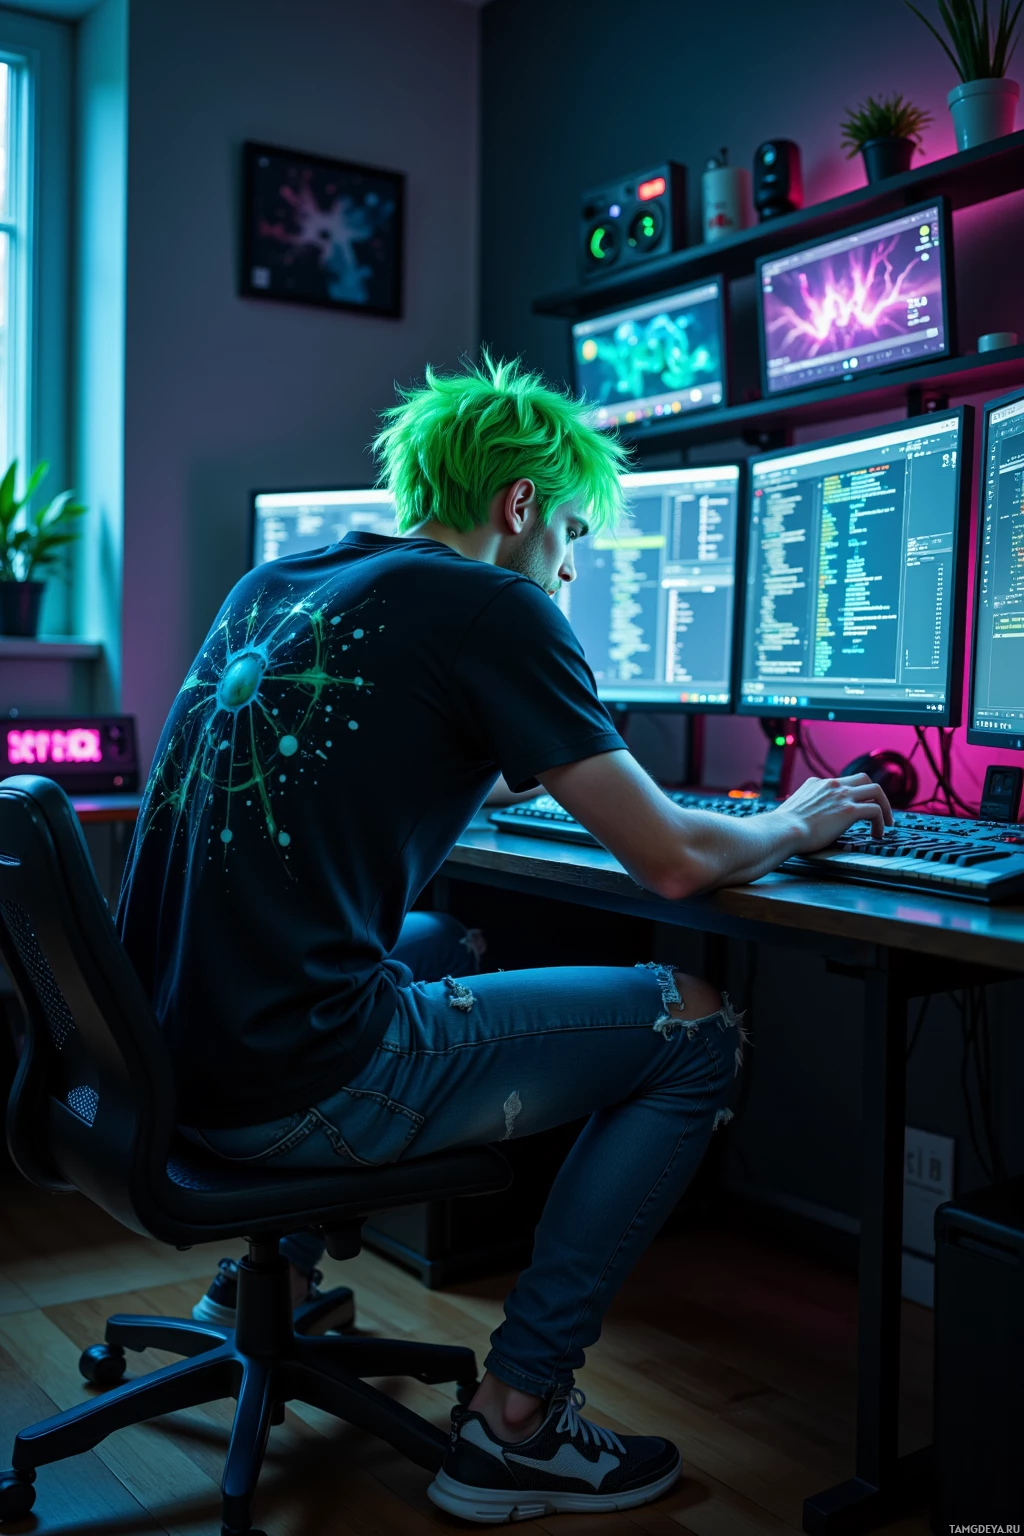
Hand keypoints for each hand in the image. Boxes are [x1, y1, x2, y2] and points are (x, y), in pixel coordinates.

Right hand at [777, 773, 893, 851]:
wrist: (783, 831)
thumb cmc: (784, 827)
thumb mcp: (795, 808)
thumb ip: (805, 807)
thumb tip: (804, 821)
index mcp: (817, 783)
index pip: (843, 782)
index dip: (854, 795)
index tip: (857, 808)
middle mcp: (832, 785)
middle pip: (864, 780)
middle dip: (874, 795)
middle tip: (878, 811)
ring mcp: (842, 796)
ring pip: (876, 791)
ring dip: (884, 806)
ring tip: (885, 823)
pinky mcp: (849, 811)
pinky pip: (875, 810)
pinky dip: (881, 821)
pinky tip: (877, 834)